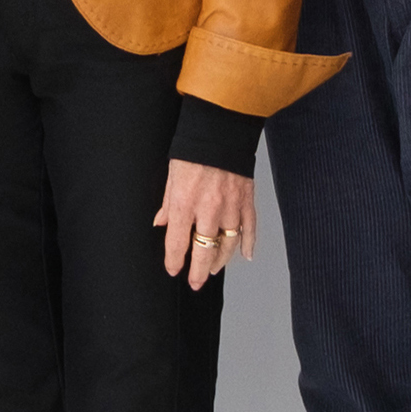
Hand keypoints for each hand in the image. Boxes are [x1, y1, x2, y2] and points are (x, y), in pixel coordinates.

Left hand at [155, 159, 255, 290]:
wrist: (221, 129)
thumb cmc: (193, 150)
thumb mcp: (172, 175)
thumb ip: (167, 204)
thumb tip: (161, 224)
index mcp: (186, 202)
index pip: (178, 241)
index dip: (174, 260)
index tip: (173, 269)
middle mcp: (208, 209)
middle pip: (204, 250)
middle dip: (197, 271)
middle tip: (194, 282)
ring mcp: (230, 207)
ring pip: (227, 244)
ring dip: (220, 260)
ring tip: (212, 269)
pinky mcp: (246, 200)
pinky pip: (249, 228)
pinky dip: (248, 244)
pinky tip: (245, 255)